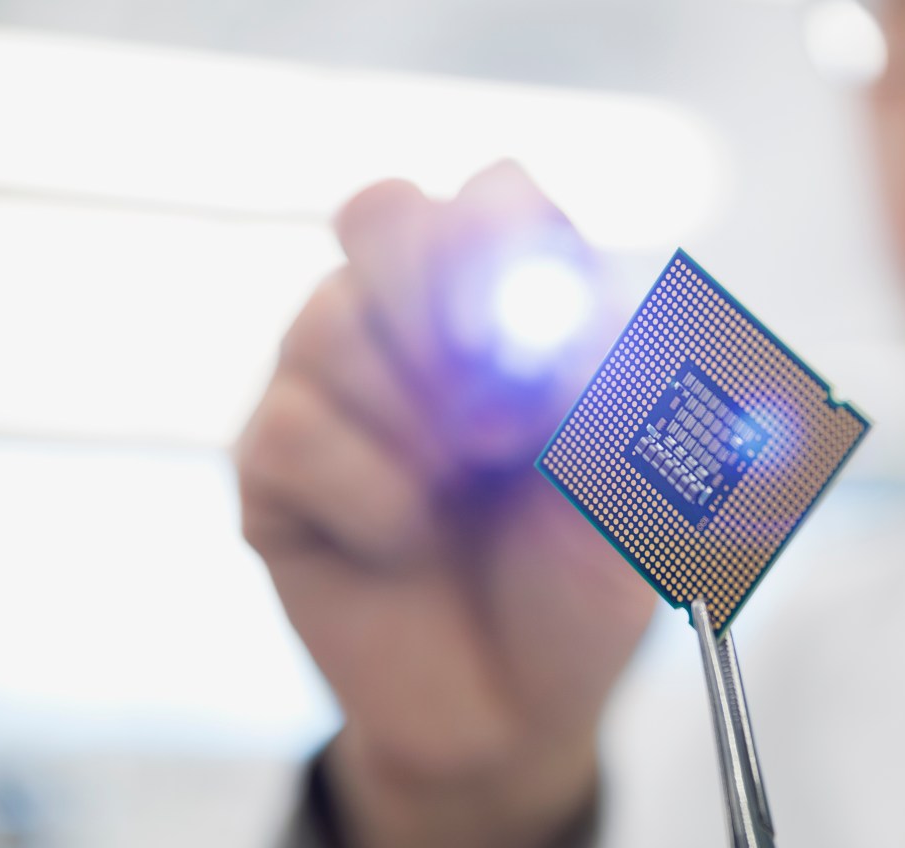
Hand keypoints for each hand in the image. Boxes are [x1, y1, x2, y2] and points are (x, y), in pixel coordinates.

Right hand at [237, 162, 656, 847]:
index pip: (497, 195)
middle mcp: (415, 321)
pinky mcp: (272, 463)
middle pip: (383, 211)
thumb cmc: (582, 583)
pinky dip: (369, 494)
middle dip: (436, 306)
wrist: (513, 710)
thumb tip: (551, 307)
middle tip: (492, 420)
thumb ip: (602, 382)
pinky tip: (401, 540)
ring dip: (413, 419)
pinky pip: (293, 427)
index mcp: (516, 305)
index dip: (505, 246)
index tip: (531, 348)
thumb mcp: (632, 482)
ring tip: (458, 489)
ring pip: (326, 319)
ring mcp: (333, 385)